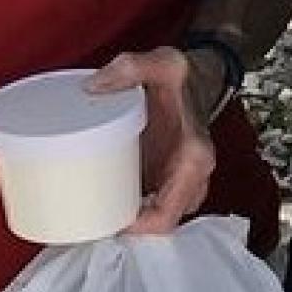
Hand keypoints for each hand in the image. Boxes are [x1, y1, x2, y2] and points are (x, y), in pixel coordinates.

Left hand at [87, 46, 215, 236]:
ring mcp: (182, 182)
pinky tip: (105, 201)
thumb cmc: (185, 77)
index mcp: (194, 158)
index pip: (167, 215)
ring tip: (94, 211)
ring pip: (156, 217)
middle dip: (128, 227)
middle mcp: (193, 177)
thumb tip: (92, 87)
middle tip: (91, 217)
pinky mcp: (169, 179)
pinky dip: (132, 209)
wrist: (200, 77)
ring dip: (129, 220)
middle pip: (161, 222)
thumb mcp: (164, 63)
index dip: (137, 228)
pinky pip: (153, 205)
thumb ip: (131, 67)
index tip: (108, 221)